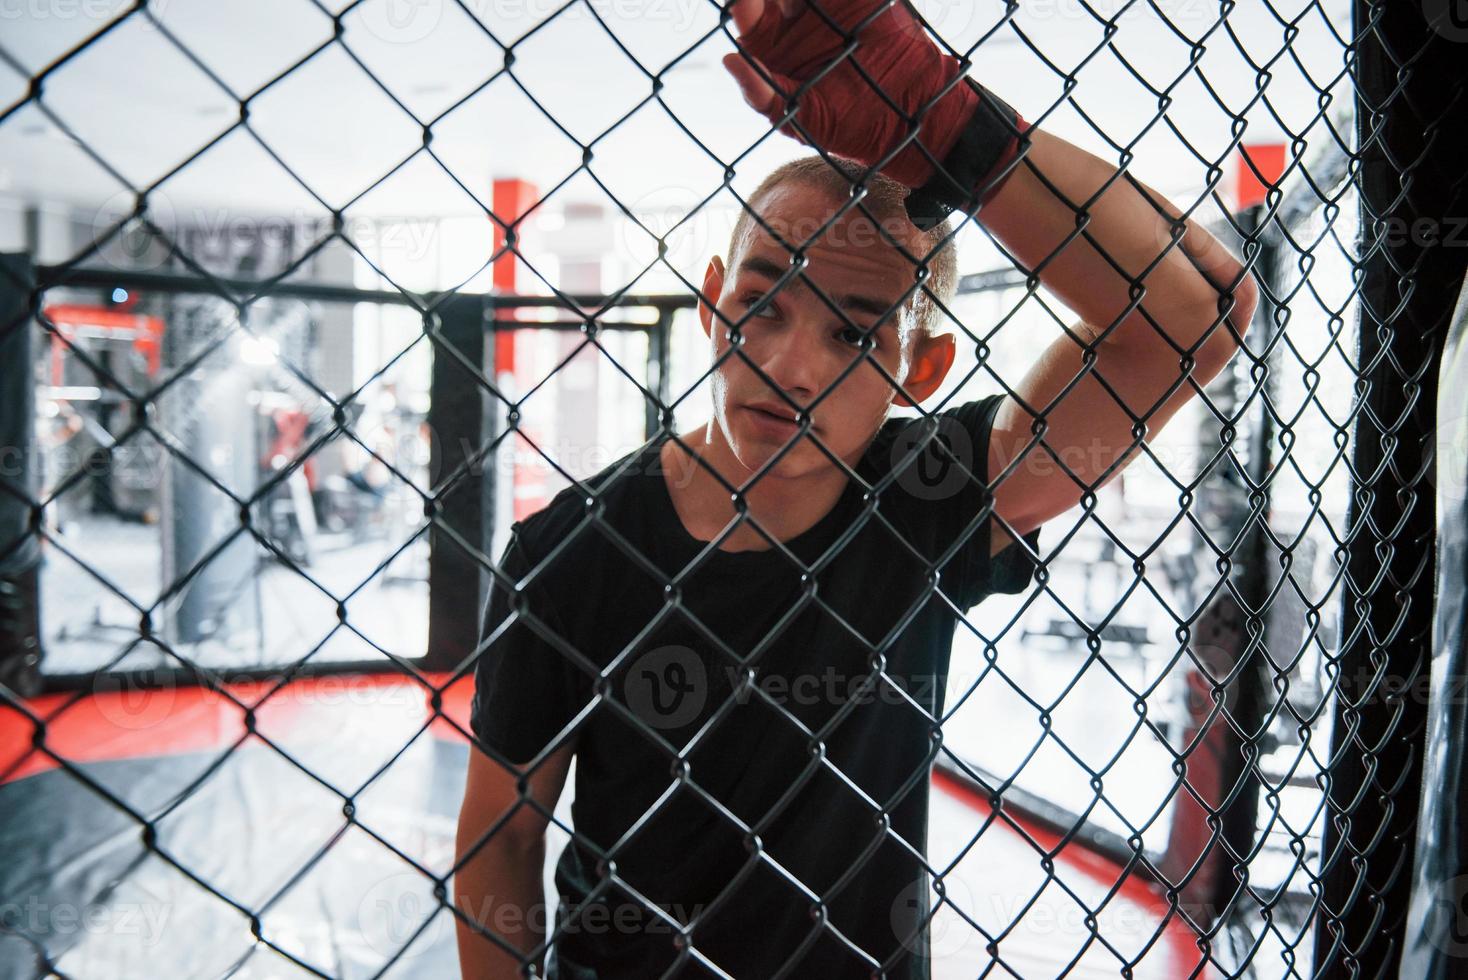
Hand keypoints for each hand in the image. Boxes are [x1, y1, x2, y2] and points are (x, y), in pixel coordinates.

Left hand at [720, 0, 981, 187]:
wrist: (908, 117)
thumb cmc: (846, 125)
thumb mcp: (798, 120)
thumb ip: (761, 93)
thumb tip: (727, 60)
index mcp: (771, 44)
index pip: (747, 13)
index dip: (744, 6)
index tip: (745, 4)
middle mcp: (793, 16)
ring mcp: (825, 3)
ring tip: (800, 2)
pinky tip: (828, 2)